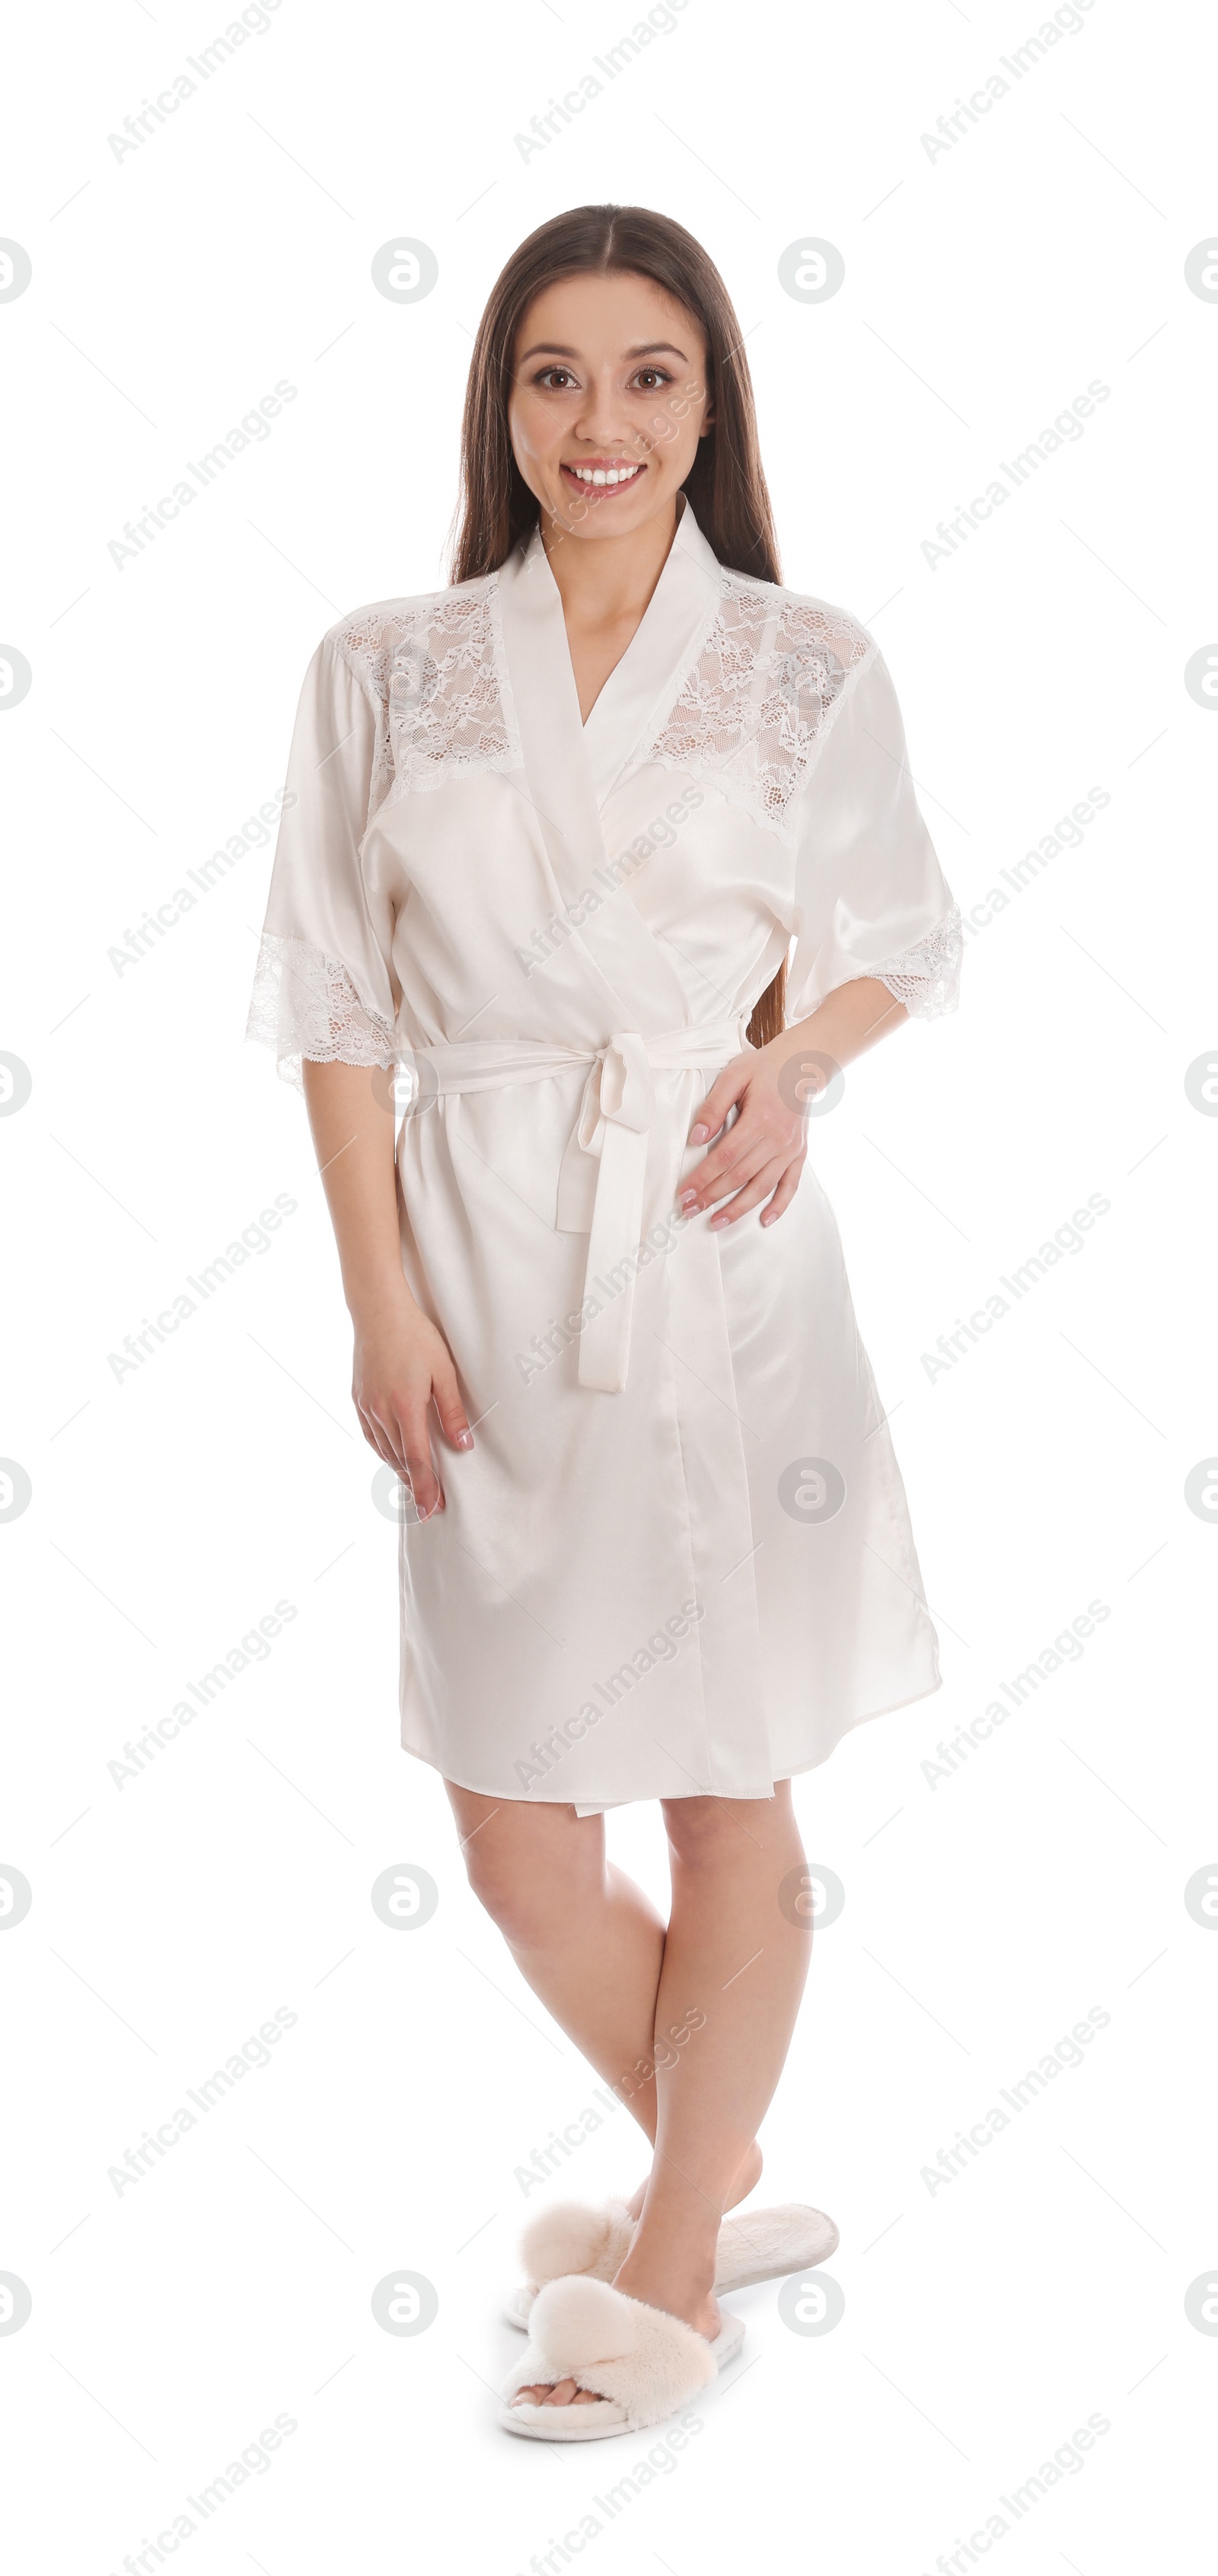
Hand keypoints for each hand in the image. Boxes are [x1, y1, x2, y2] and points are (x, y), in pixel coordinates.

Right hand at [351, 1290, 471, 1517]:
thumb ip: (452, 1412)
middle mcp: (382, 1411)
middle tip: (430, 1507)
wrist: (378, 1312)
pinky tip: (394, 1458)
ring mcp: (366, 1406)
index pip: (418, 1459)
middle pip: (400, 1461)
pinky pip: (372, 1436)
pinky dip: (385, 1452)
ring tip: (416, 1486)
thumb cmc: (416, 1337)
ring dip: (401, 1470)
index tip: (431, 1510)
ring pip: (385, 1451)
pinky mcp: (358, 1399)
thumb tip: (463, 1446)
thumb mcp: (444, 1372)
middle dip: (416, 1486)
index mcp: (405, 1406)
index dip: (426, 1488)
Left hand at [679, 1035, 807, 1230]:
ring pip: (762, 1186)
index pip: (725, 1157)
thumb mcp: (734, 1076)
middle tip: (689, 1210)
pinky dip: (779, 1205)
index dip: (702, 1178)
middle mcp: (778, 1139)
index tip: (684, 1193)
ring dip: (738, 1209)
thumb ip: (713, 1107)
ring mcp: (791, 1149)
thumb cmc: (764, 1069)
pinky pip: (791, 1185)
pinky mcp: (799, 1153)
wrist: (802, 1065)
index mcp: (760, 1119)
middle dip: (712, 1196)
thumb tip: (696, 1138)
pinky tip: (764, 1220)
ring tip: (716, 1222)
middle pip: (740, 1176)